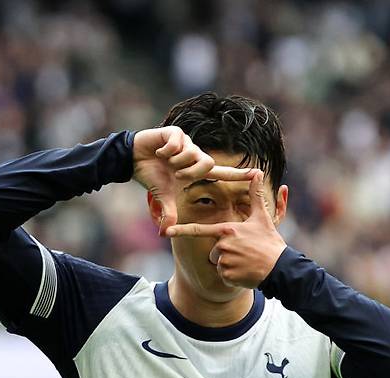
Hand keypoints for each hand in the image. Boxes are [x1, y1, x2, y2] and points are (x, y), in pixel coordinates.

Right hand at [132, 126, 254, 235]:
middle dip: (191, 172)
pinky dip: (168, 150)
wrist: (132, 159)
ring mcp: (186, 142)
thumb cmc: (151, 176)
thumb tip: (165, 233)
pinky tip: (160, 152)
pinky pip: (178, 142)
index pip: (222, 173)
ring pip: (192, 153)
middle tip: (176, 176)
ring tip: (165, 162)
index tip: (257, 174)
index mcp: (196, 169)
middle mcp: (194, 154)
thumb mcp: (163, 197)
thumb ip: (169, 213)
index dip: (238, 175)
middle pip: (206, 163)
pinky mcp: (175, 132)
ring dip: (177, 161)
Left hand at [164, 170, 286, 287]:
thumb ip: (255, 195)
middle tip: (244, 253)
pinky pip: (223, 277)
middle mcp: (223, 245)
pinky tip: (245, 272)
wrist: (279, 267)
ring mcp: (224, 261)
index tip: (166, 231)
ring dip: (229, 266)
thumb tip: (258, 173)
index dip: (181, 230)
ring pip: (218, 264)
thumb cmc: (269, 242)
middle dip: (225, 254)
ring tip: (245, 262)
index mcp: (227, 230)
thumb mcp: (262, 218)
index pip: (199, 230)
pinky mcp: (228, 276)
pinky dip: (233, 277)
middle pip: (213, 252)